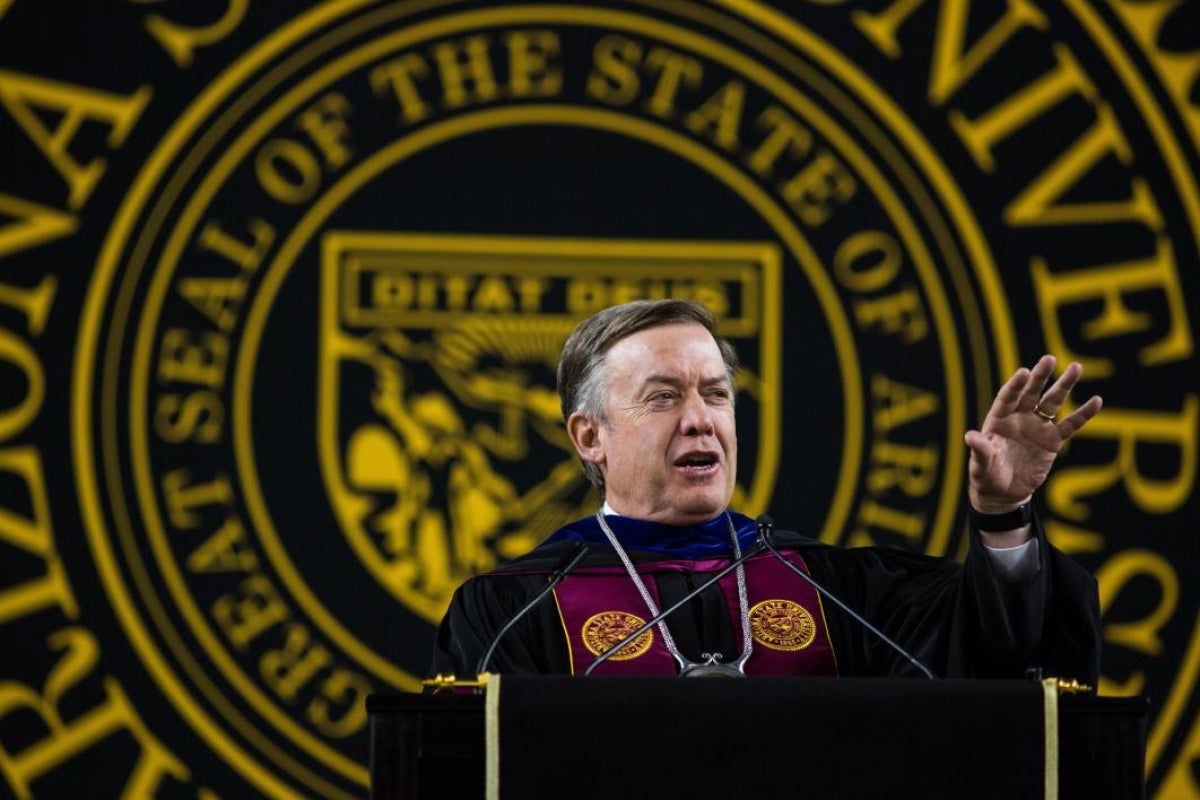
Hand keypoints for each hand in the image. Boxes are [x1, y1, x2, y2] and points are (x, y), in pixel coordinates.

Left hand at [964, 355, 1102, 513]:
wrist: (1003, 493)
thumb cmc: (986, 476)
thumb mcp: (980, 465)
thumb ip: (980, 450)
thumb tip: (970, 436)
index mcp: (998, 419)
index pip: (1007, 397)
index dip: (1015, 385)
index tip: (1023, 372)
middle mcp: (1018, 418)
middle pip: (1031, 393)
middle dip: (1040, 376)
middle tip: (1049, 359)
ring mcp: (1037, 427)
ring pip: (1052, 402)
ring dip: (1064, 386)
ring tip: (1076, 367)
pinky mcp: (1052, 441)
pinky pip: (1070, 424)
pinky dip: (1083, 414)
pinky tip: (1097, 400)